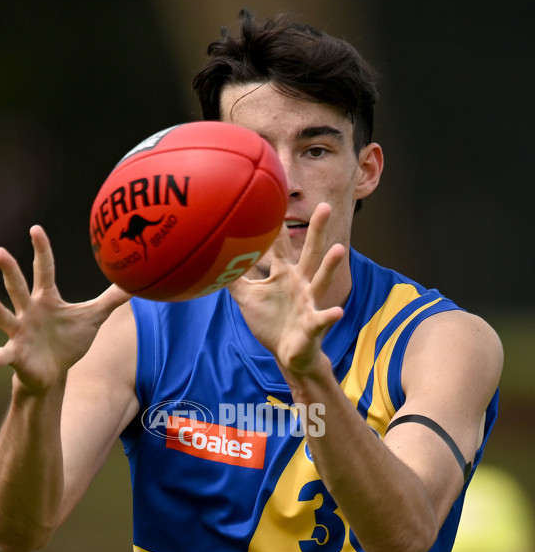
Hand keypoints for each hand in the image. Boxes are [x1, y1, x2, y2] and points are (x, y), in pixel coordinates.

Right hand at [0, 225, 130, 392]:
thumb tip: (133, 284)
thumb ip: (110, 300)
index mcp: (46, 299)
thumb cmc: (68, 342)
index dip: (41, 250)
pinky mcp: (16, 354)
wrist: (53, 373)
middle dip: (9, 270)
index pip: (44, 270)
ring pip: (6, 318)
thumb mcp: (92, 318)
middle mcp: (28, 311)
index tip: (35, 229)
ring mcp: (19, 332)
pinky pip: (5, 354)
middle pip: (17, 287)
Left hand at [228, 203, 345, 376]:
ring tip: (339, 249)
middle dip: (317, 231)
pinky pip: (321, 319)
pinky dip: (330, 316)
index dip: (278, 223)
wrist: (289, 355)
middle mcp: (300, 283)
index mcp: (284, 275)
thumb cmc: (270, 323)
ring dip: (329, 266)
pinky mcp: (312, 324)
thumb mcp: (248, 299)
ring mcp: (309, 302)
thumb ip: (233, 279)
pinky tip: (337, 312)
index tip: (279, 196)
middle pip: (310, 252)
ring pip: (320, 280)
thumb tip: (212, 261)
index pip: (281, 244)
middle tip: (325, 206)